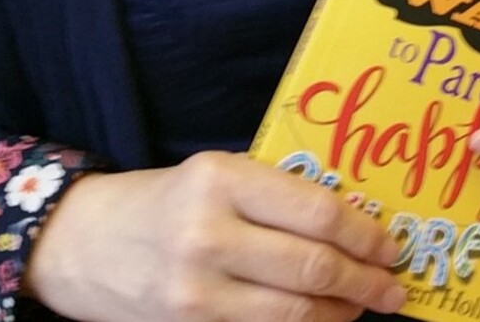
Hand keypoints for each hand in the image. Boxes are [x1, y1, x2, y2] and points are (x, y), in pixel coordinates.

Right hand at [23, 150, 406, 321]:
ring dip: (341, 313)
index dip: (363, 233)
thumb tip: (353, 221)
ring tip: (365, 306)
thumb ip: (276, 192)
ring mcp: (196, 291)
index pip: (315, 210)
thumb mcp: (218, 173)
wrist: (85, 241)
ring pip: (293, 313)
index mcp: (222, 178)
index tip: (390, 244)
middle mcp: (208, 234)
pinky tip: (323, 320)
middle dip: (364, 281)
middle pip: (311, 267)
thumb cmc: (167, 198)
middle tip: (393, 286)